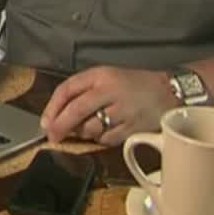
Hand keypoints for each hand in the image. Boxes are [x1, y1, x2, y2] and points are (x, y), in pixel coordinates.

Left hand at [39, 67, 178, 145]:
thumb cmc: (133, 85)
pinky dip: (102, 139)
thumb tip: (58, 118)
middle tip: (53, 137)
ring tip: (91, 127)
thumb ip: (83, 93)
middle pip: (76, 110)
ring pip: (91, 128)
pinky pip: (107, 139)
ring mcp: (123, 109)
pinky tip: (108, 131)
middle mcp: (110, 90)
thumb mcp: (107, 78)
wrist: (168, 92)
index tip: (45, 123)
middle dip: (60, 126)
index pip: (67, 89)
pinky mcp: (133, 127)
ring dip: (84, 133)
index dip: (52, 108)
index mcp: (100, 75)